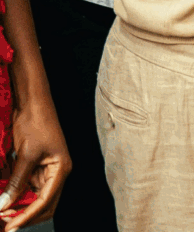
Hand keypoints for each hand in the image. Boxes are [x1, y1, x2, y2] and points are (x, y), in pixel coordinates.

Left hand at [0, 98, 70, 229]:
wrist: (32, 102)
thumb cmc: (36, 123)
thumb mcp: (25, 154)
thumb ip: (17, 182)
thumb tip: (5, 205)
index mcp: (61, 169)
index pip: (45, 201)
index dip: (27, 216)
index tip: (10, 226)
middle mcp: (57, 172)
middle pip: (44, 205)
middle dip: (26, 216)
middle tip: (6, 224)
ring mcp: (47, 170)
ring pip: (35, 198)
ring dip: (21, 208)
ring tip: (3, 214)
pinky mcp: (36, 166)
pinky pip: (28, 188)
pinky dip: (18, 196)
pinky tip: (6, 201)